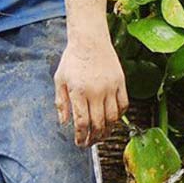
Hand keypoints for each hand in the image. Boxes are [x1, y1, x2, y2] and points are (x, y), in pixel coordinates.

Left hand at [53, 30, 126, 146]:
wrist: (90, 39)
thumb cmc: (73, 59)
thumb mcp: (60, 80)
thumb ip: (61, 102)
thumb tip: (64, 122)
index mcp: (79, 92)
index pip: (81, 123)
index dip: (81, 137)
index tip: (79, 142)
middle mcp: (96, 92)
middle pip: (98, 124)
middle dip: (93, 138)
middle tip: (90, 143)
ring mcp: (110, 87)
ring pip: (112, 118)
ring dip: (107, 130)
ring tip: (102, 135)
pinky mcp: (121, 82)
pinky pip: (124, 104)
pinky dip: (119, 115)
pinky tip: (113, 119)